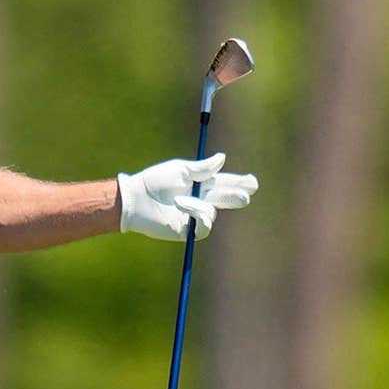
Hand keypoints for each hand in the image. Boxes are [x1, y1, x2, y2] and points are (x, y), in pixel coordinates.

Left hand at [117, 153, 258, 240]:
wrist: (136, 199)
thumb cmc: (154, 181)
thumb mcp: (179, 170)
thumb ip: (202, 168)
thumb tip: (223, 158)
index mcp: (201, 183)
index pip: (227, 183)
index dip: (241, 183)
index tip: (252, 182)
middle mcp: (202, 199)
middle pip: (229, 199)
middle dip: (238, 196)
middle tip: (246, 193)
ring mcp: (196, 215)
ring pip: (214, 211)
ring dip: (198, 204)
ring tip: (178, 199)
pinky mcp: (189, 230)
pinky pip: (204, 225)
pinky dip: (194, 213)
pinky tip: (180, 206)